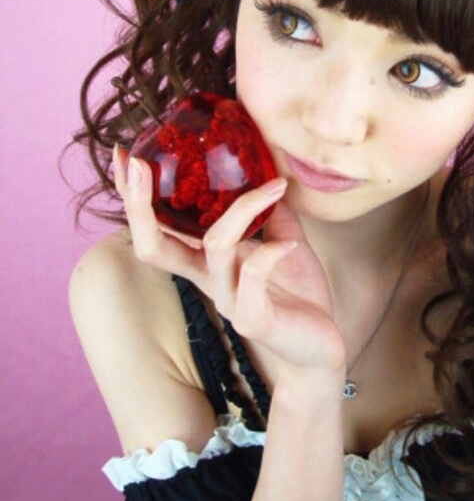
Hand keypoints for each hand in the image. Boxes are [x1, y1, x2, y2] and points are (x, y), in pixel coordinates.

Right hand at [114, 146, 345, 384]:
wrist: (320, 346)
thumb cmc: (297, 293)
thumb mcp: (284, 239)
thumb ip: (270, 210)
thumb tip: (270, 169)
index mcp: (205, 261)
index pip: (155, 228)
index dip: (134, 196)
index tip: (125, 154)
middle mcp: (207, 279)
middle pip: (153, 246)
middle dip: (140, 205)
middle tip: (142, 164)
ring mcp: (228, 299)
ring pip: (214, 246)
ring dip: (243, 209)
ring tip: (273, 188)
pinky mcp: (254, 318)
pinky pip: (253, 275)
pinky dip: (272, 250)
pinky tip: (293, 242)